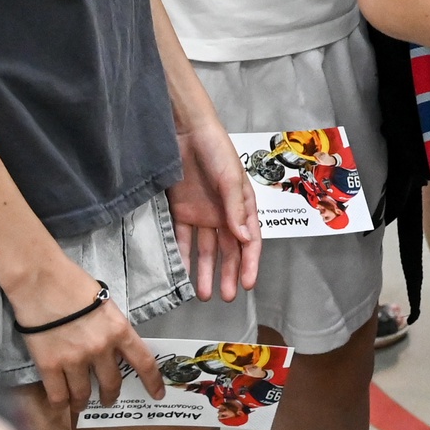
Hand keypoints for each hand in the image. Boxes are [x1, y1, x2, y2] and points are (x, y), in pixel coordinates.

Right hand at [7, 255, 162, 411]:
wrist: (42, 282)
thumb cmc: (73, 285)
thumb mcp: (105, 306)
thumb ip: (112, 330)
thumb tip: (113, 350)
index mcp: (119, 330)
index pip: (143, 362)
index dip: (152, 382)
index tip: (157, 394)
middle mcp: (101, 349)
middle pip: (112, 383)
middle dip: (110, 395)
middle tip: (108, 399)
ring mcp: (75, 359)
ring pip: (83, 394)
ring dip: (83, 402)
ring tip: (81, 404)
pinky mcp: (50, 366)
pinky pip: (57, 396)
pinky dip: (61, 404)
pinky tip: (61, 404)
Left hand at [167, 117, 259, 304]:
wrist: (184, 133)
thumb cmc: (216, 150)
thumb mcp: (230, 179)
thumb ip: (235, 210)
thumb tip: (244, 240)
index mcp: (242, 205)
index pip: (249, 240)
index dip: (249, 263)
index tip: (247, 284)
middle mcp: (224, 214)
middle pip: (228, 250)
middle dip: (227, 274)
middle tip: (224, 297)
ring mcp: (202, 214)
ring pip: (205, 250)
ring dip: (205, 271)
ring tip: (204, 294)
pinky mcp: (180, 211)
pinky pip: (181, 239)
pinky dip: (183, 256)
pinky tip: (182, 274)